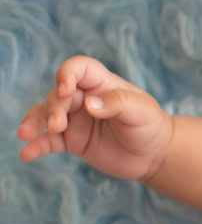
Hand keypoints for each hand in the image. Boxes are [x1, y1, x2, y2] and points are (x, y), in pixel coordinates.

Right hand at [16, 55, 173, 181]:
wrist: (154, 155)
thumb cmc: (150, 125)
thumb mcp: (141, 111)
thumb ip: (117, 103)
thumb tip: (89, 105)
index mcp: (102, 84)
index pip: (78, 69)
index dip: (67, 74)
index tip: (66, 90)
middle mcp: (84, 98)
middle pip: (59, 95)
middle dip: (54, 108)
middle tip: (58, 124)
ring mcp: (75, 120)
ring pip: (46, 116)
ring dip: (35, 122)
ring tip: (25, 134)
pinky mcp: (72, 141)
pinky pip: (48, 141)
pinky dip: (36, 146)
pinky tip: (26, 154)